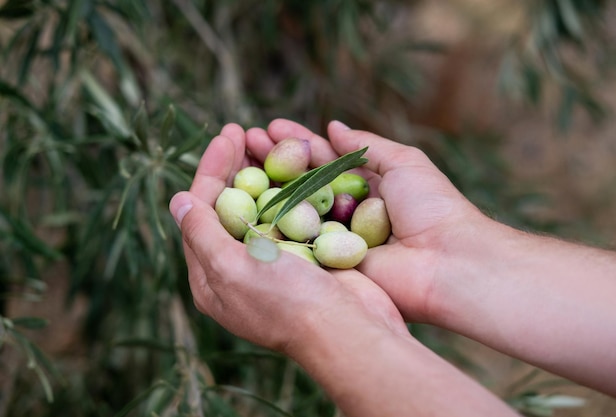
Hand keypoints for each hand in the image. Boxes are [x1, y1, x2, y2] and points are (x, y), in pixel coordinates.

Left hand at [169, 123, 408, 355]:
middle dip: (234, 166)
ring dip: (262, 172)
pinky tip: (296, 166)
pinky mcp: (305, 257)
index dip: (212, 170)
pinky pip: (292, 215)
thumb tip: (176, 201)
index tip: (225, 135)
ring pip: (262, 206)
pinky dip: (291, 189)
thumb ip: (202, 233)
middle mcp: (240, 268)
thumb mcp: (231, 269)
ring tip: (265, 139)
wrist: (347, 331)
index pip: (203, 211)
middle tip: (241, 129)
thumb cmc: (286, 303)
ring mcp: (274, 262)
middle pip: (231, 205)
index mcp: (212, 277)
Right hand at [246, 119, 486, 323]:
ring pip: (293, 212)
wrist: (447, 262)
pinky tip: (245, 205)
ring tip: (235, 162)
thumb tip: (333, 126)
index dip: (295, 144)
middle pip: (301, 185)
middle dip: (272, 161)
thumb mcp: (404, 163)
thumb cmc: (432, 207)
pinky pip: (296, 243)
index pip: (321, 162)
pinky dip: (272, 225)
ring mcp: (334, 241)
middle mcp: (344, 214)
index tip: (267, 128)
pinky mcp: (328, 266)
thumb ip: (366, 146)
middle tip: (243, 140)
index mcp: (364, 190)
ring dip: (265, 189)